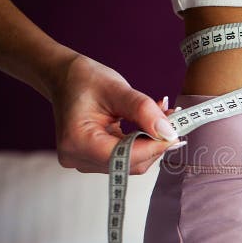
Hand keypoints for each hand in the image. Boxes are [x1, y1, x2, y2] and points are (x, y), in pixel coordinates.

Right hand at [49, 53, 185, 173]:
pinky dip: (141, 142)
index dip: (154, 147)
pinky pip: (125, 157)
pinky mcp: (93, 160)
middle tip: (173, 119)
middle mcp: (78, 157)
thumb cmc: (85, 79)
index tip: (175, 131)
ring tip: (161, 117)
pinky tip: (149, 124)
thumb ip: (144, 110)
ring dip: (151, 143)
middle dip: (155, 144)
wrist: (65, 79)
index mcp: (77, 140)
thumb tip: (169, 133)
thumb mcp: (117, 88)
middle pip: (130, 163)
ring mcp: (84, 161)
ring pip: (131, 163)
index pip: (124, 156)